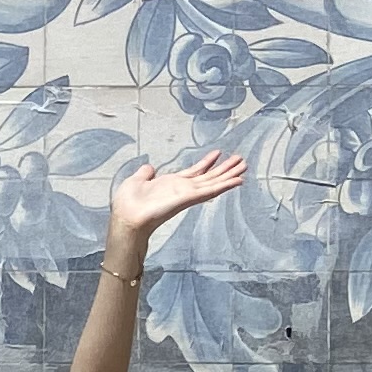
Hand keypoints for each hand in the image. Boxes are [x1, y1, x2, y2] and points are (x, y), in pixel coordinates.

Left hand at [107, 150, 249, 255]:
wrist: (126, 218)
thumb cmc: (128, 204)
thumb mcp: (136, 181)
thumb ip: (145, 174)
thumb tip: (149, 168)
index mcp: (171, 184)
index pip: (194, 171)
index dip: (207, 162)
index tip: (218, 153)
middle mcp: (182, 189)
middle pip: (209, 177)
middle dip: (225, 168)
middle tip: (241, 160)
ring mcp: (187, 194)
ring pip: (214, 182)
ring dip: (229, 175)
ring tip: (244, 166)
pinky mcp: (189, 198)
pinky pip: (210, 191)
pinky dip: (224, 185)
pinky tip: (237, 181)